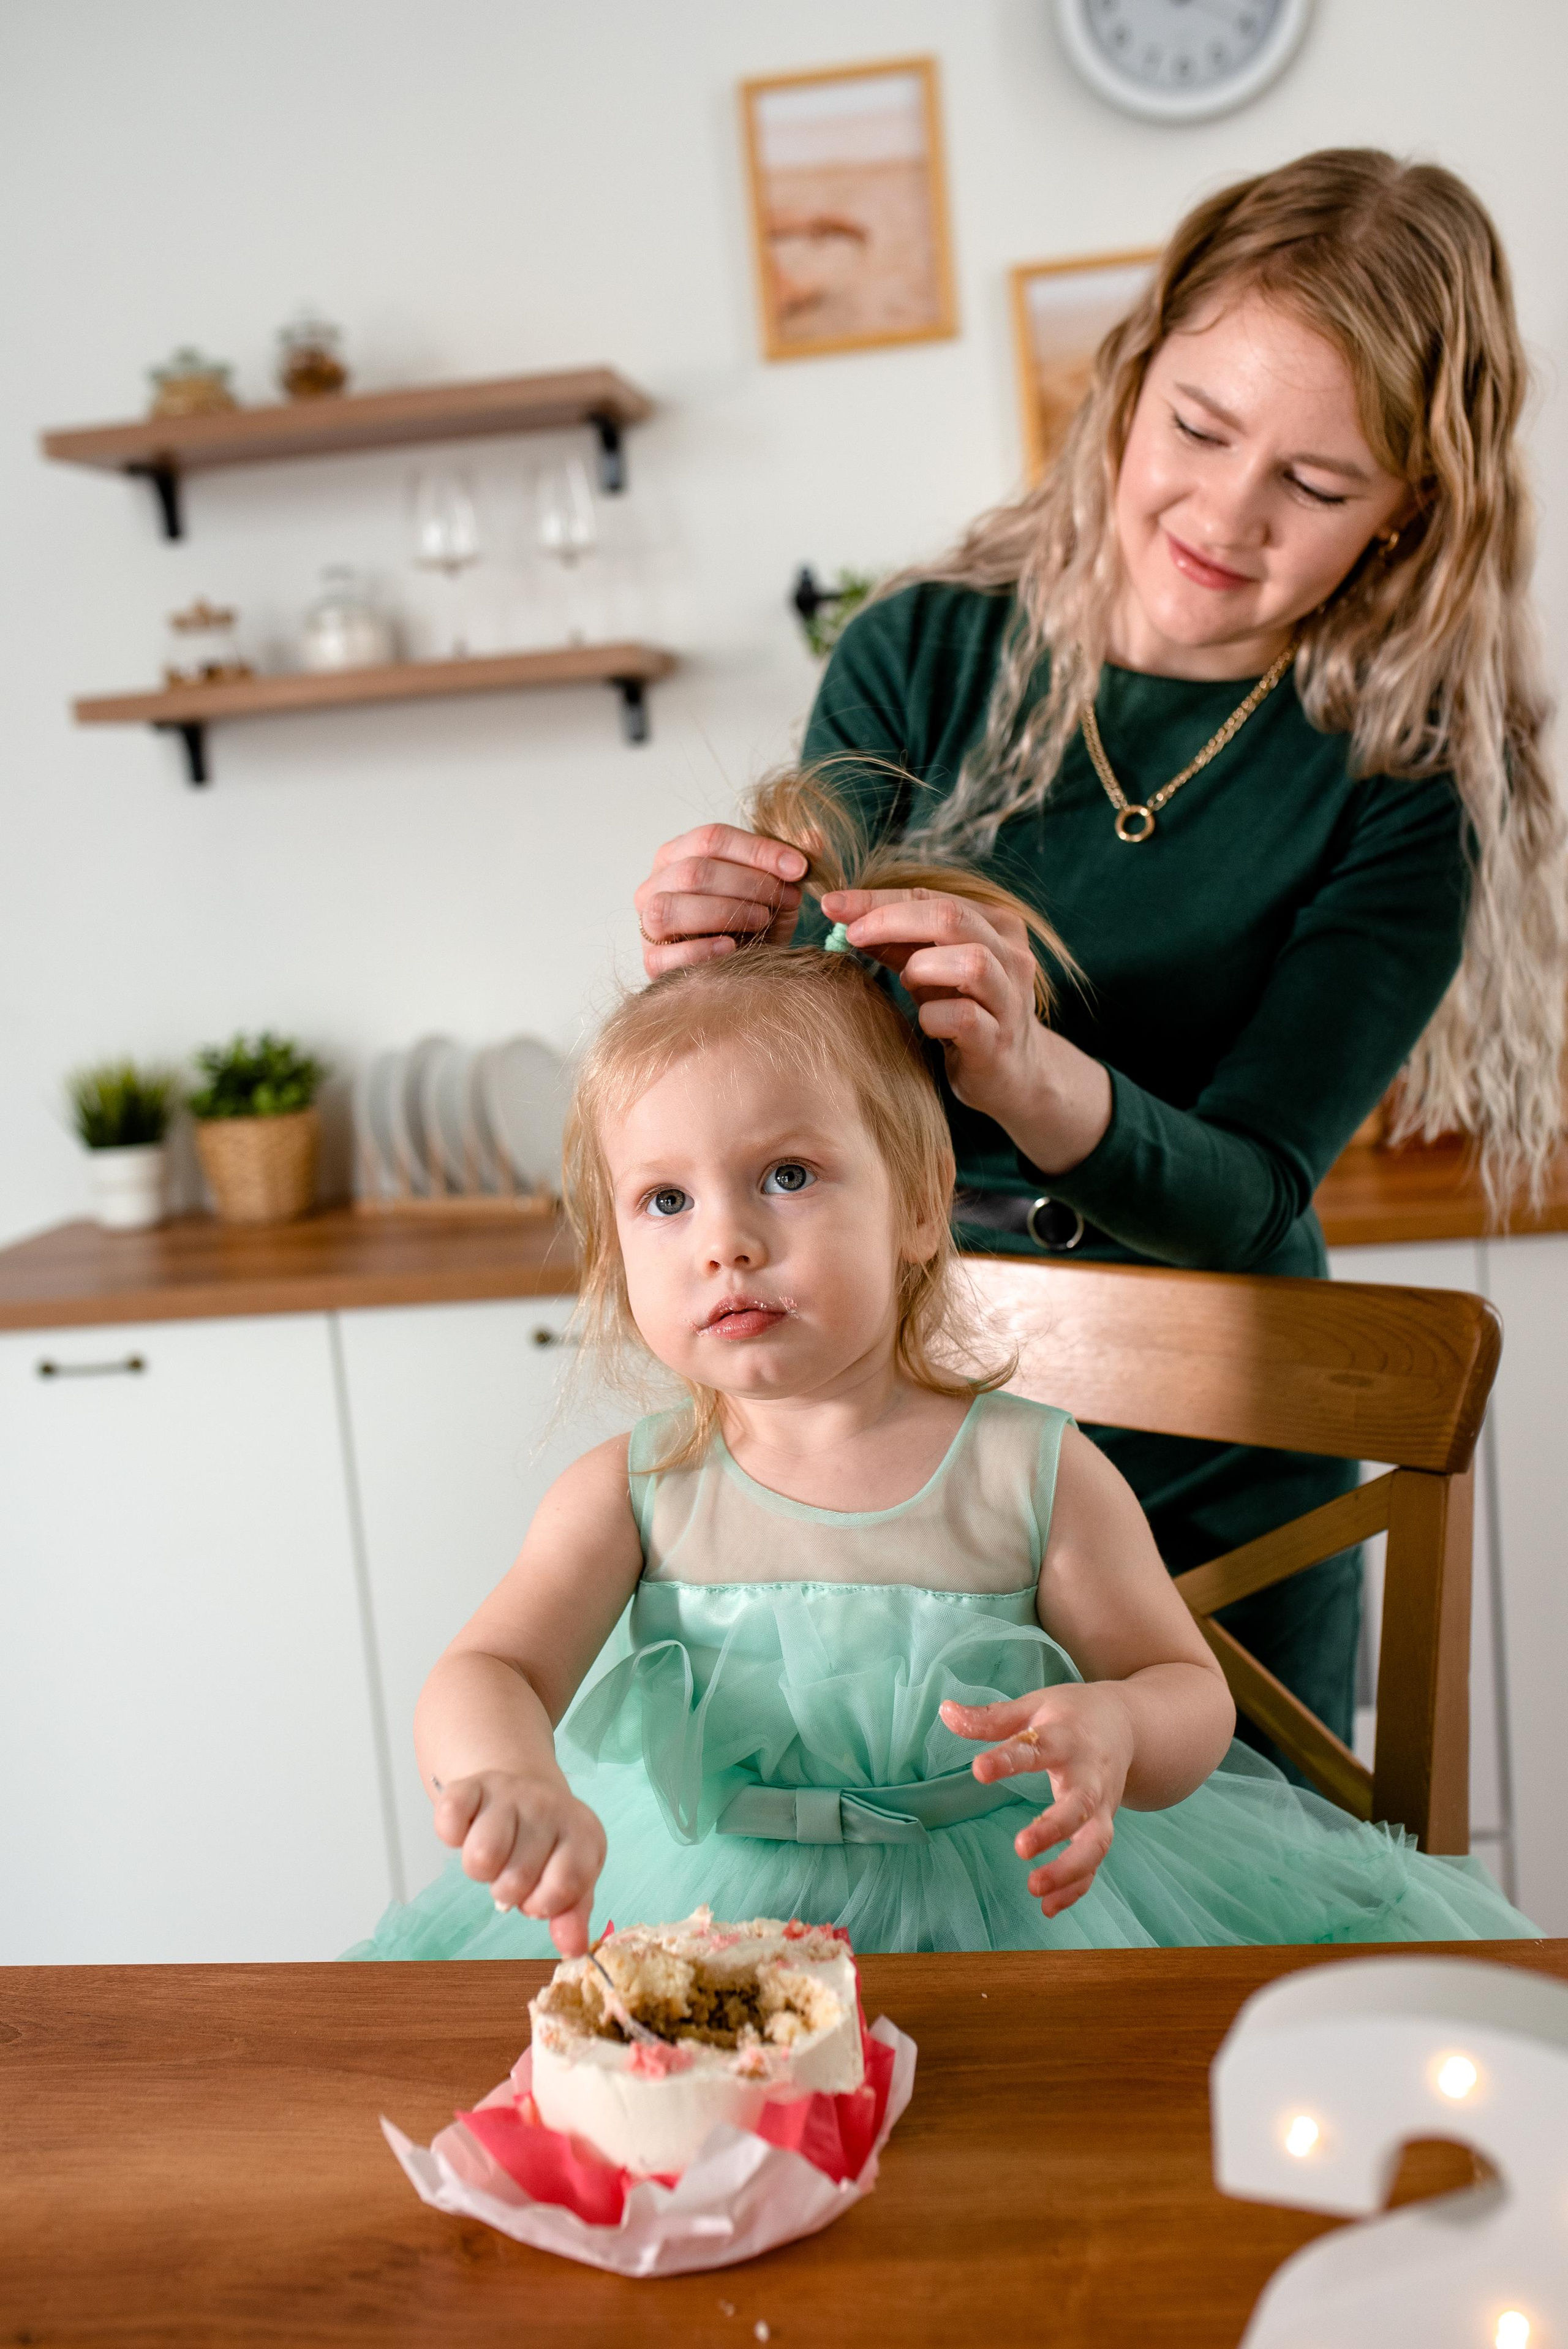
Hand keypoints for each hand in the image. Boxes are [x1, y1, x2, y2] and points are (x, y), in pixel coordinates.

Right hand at [433, 1769, 606, 1956]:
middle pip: (516, 1879)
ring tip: (495, 1854)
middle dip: (509, 1890)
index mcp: (582, 1833)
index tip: (538, 1895)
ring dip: (481, 1869)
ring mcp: (510, 1792)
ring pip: (481, 1857)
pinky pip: (449, 1823)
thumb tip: (573, 1950)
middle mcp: (549, 1807)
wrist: (525, 1790)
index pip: (565, 1885)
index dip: (543, 1904)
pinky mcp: (472, 1785)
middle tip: (513, 1870)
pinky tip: (469, 1829)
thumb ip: (572, 1915)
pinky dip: (452, 1836)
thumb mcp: (570, 1878)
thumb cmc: (549, 1846)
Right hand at [635, 823, 806, 976]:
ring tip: (761, 919)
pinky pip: (666, 953)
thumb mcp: (775, 891)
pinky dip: (702, 949)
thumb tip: (813, 837)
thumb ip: (789, 864)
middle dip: (748, 883)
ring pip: (671, 907)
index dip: (758, 850)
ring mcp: (648, 922)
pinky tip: (732, 948)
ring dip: (725, 911)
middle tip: (786, 898)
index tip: (799, 867)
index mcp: (681, 853)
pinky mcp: (651, 961)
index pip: (712, 838)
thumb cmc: (749, 924)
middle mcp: (656, 882)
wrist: (737, 972)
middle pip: (695, 871)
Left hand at [819, 887, 1047, 1130]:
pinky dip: (932, 1017)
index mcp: (997, 925)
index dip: (878, 899)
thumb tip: (844, 917)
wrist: (1013, 1073)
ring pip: (970, 962)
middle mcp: (1012, 955)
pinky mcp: (999, 1041)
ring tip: (907, 983)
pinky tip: (926, 1023)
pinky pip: (963, 1017)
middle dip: (892, 921)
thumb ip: (896, 944)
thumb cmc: (966, 1011)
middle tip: (851, 935)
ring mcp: (1010, 999)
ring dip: (921, 968)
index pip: (932, 896)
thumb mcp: (931, 971)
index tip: (833, 904)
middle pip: (952, 917)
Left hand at [939, 1683, 1134, 1918]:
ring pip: (1096, 1843)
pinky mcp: (1102, 1828)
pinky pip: (1095, 1864)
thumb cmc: (1071, 1716)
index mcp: (1067, 1739)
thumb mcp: (1032, 1706)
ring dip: (1069, 1869)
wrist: (1127, 1727)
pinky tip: (1048, 1908)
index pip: (1038, 1748)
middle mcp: (1089, 1777)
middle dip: (1054, 1829)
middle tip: (1021, 1847)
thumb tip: (945, 1712)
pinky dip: (1076, 1888)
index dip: (1008, 1759)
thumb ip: (990, 1718)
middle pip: (1079, 1806)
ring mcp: (1101, 1807)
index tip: (979, 1770)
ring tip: (1035, 1888)